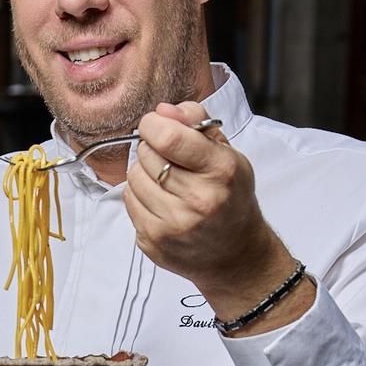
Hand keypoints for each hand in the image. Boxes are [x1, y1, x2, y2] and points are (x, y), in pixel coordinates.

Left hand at [124, 102, 305, 326]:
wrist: (236, 254)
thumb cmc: (231, 197)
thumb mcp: (228, 153)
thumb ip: (196, 122)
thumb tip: (161, 111)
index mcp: (221, 172)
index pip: (168, 137)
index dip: (154, 124)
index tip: (157, 125)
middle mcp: (198, 201)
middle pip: (147, 155)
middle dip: (153, 148)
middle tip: (170, 158)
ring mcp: (173, 226)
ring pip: (133, 177)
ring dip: (145, 172)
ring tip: (167, 181)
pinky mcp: (153, 242)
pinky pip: (129, 202)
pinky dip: (140, 196)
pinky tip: (162, 201)